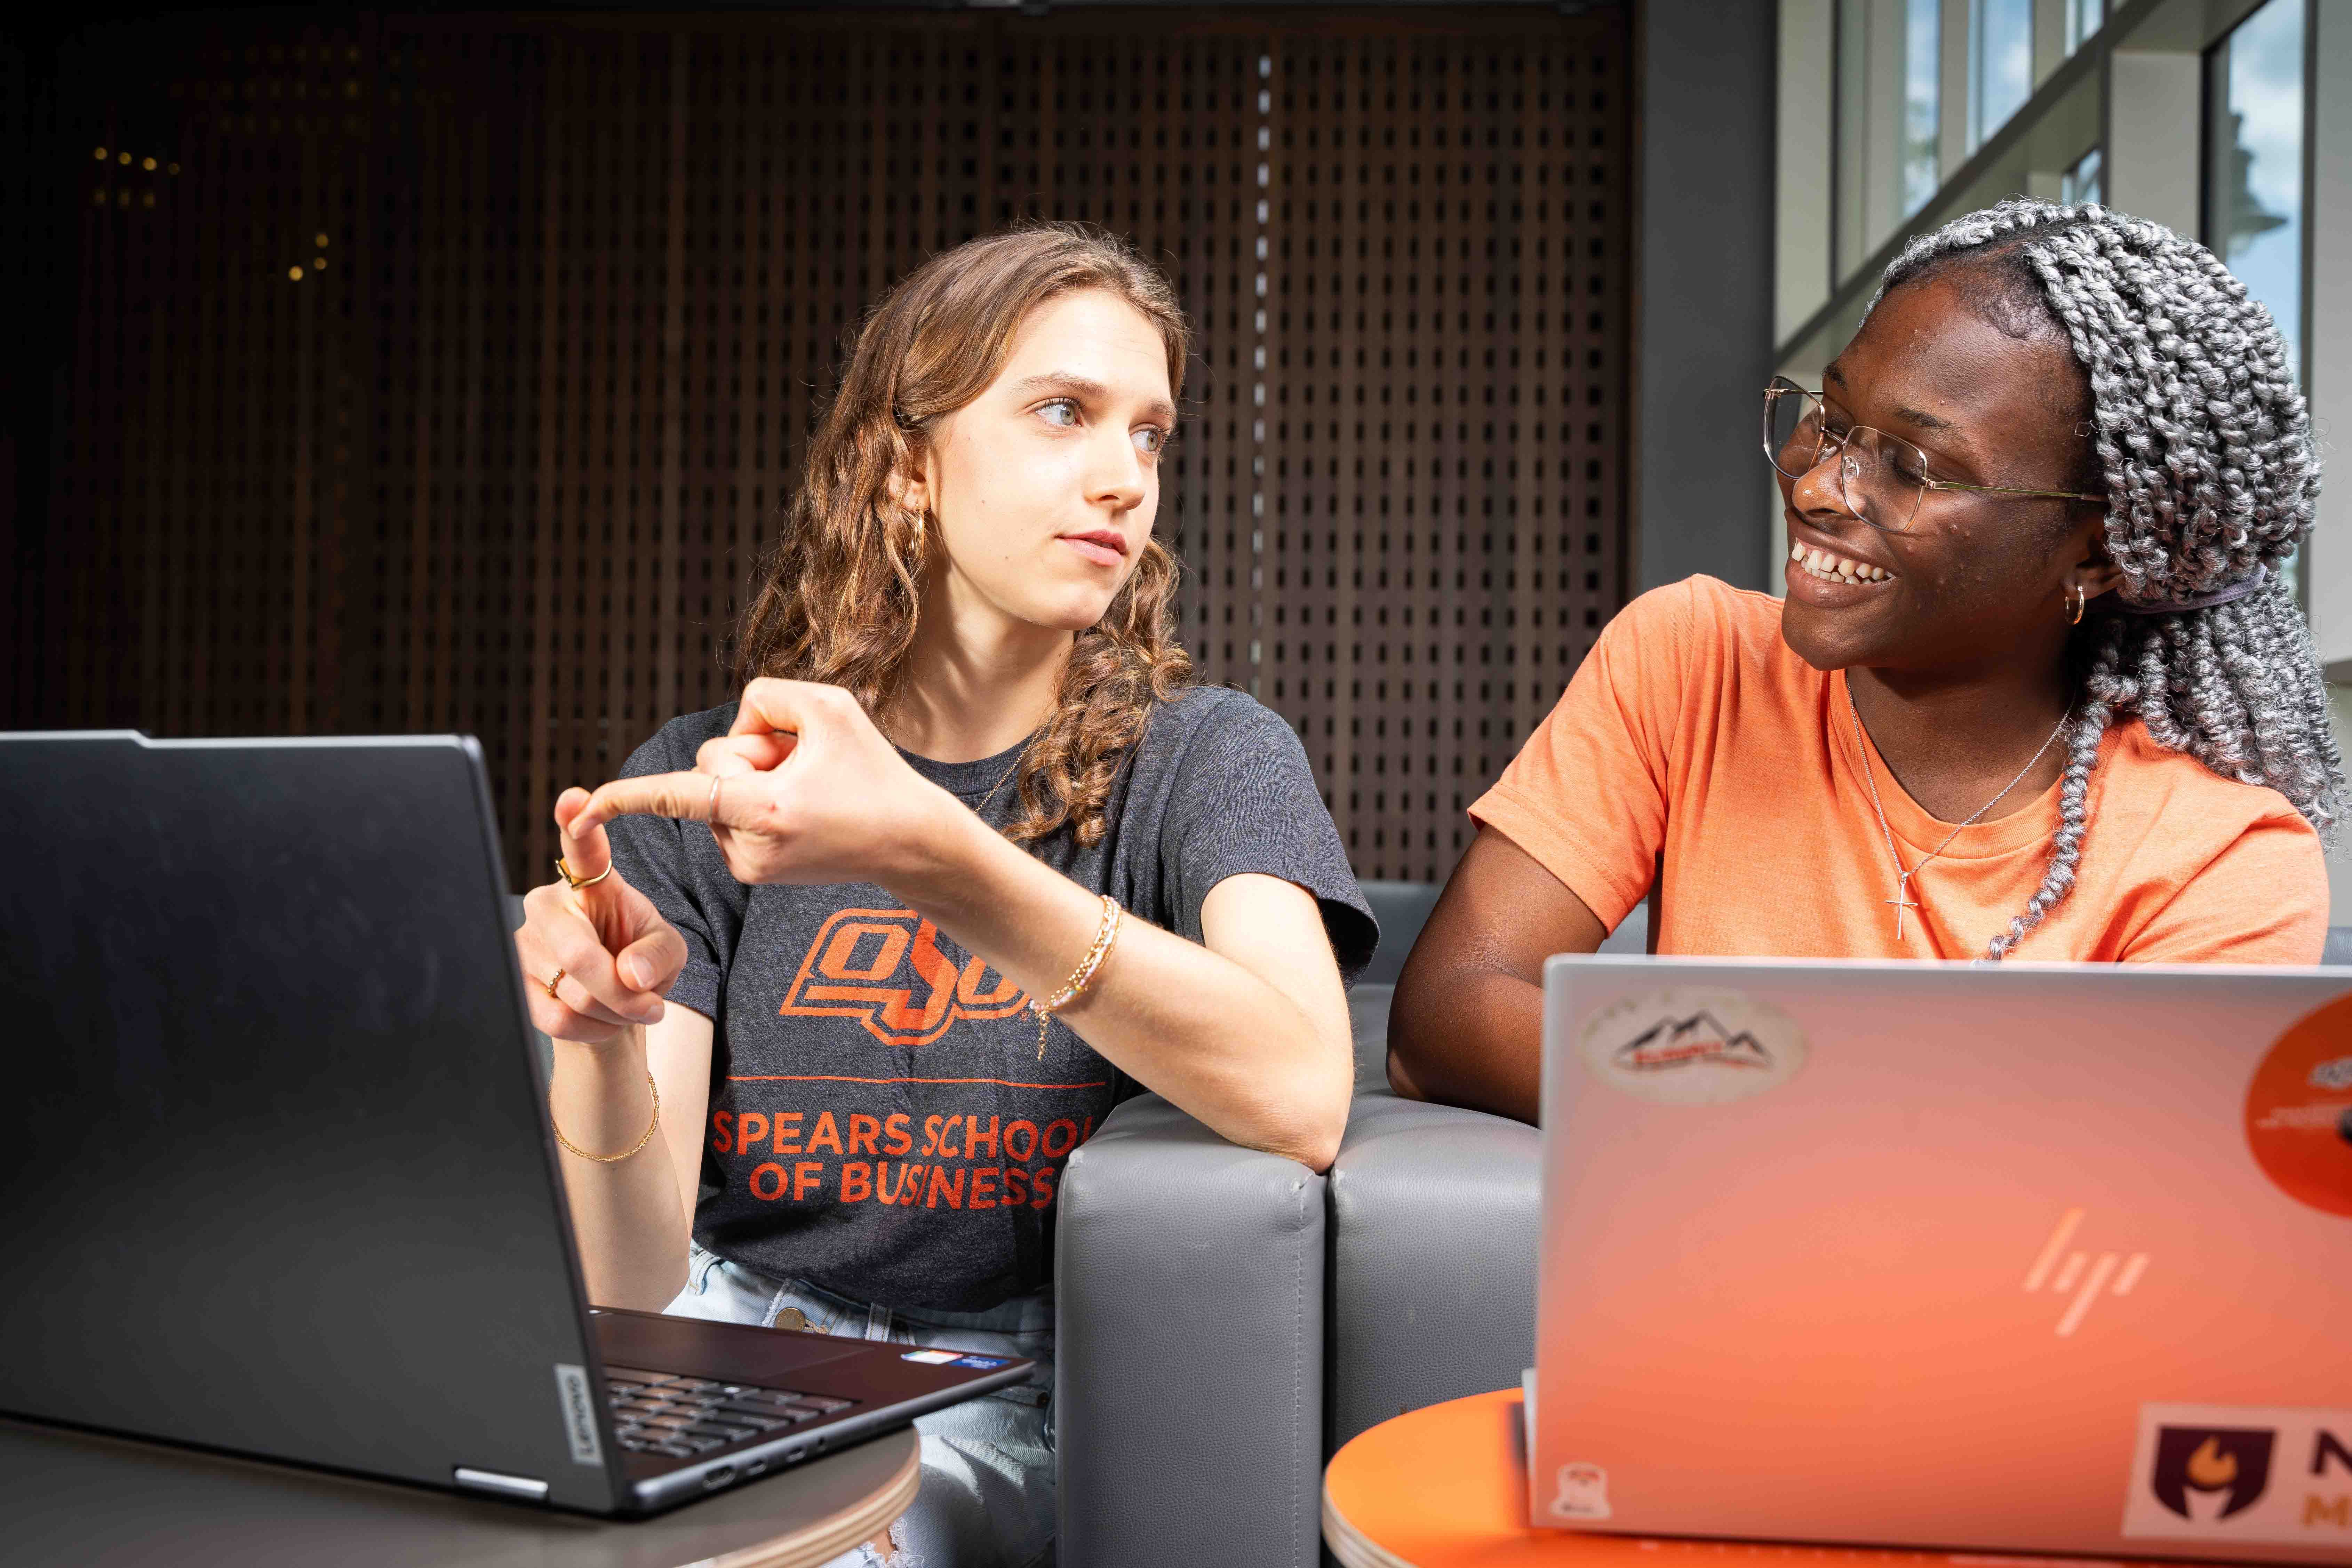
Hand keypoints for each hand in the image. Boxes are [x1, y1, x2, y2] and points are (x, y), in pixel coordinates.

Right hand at [512, 792, 688, 1043]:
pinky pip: (557, 1018)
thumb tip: (631, 976)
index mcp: (588, 880)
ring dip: (613, 1013)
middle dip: (623, 994)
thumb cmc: (637, 957)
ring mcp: (523, 942)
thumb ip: (660, 956)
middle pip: (581, 956)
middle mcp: (546, 903)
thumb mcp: (668, 950)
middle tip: (651, 1007)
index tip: (574, 799)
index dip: (575, 823)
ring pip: (573, 994)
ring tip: (625, 1006)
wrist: (610, 1000)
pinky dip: (592, 1029)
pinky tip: (603, 1020)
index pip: (581, 848)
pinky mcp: (513, 980)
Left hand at [569, 678, 960, 888]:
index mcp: (764, 809)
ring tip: (808, 789)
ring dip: (756, 777)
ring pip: (715, 793)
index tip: (584, 810)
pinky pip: (727, 816)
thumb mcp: (830, 707)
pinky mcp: (753, 873)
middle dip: (748, 751)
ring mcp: (749, 866)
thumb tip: (735, 724)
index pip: (681, 793)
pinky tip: (800, 808)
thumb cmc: (875, 772)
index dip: (627, 797)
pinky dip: (756, 801)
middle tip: (804, 762)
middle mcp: (749, 847)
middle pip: (708, 767)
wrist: (911, 842)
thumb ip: (766, 695)